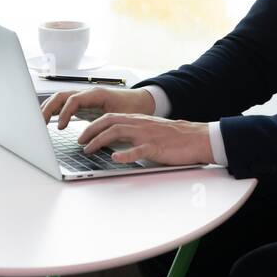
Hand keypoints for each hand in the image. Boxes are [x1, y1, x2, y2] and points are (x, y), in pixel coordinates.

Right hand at [40, 86, 156, 128]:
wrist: (140, 101)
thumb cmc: (132, 108)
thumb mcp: (121, 119)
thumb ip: (106, 128)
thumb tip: (91, 141)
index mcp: (96, 94)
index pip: (74, 99)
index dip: (65, 113)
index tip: (61, 127)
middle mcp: (87, 93)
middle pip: (61, 96)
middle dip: (48, 109)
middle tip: (40, 124)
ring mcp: (83, 97)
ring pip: (60, 98)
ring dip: (48, 109)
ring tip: (39, 123)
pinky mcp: (82, 104)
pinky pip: (64, 104)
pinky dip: (54, 110)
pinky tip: (48, 121)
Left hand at [77, 113, 213, 165]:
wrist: (197, 138)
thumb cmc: (175, 137)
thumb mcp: (151, 131)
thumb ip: (135, 134)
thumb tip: (116, 143)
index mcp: (138, 120)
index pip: (110, 118)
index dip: (93, 125)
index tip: (82, 135)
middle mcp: (140, 124)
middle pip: (109, 122)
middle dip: (90, 131)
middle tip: (79, 142)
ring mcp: (147, 135)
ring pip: (118, 132)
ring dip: (100, 141)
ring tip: (89, 150)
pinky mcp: (156, 147)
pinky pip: (138, 150)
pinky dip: (124, 154)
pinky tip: (115, 158)